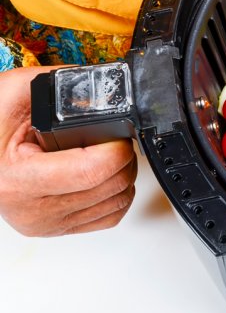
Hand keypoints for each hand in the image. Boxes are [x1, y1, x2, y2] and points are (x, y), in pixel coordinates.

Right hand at [0, 66, 136, 236]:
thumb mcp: (14, 92)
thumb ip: (60, 84)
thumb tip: (102, 87)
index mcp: (18, 179)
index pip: (92, 171)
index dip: (117, 148)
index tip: (119, 132)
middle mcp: (32, 209)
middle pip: (110, 187)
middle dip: (124, 157)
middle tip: (115, 138)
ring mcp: (45, 223)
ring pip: (116, 204)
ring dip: (124, 175)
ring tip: (109, 153)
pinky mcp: (56, 229)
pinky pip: (109, 218)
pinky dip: (117, 195)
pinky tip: (106, 175)